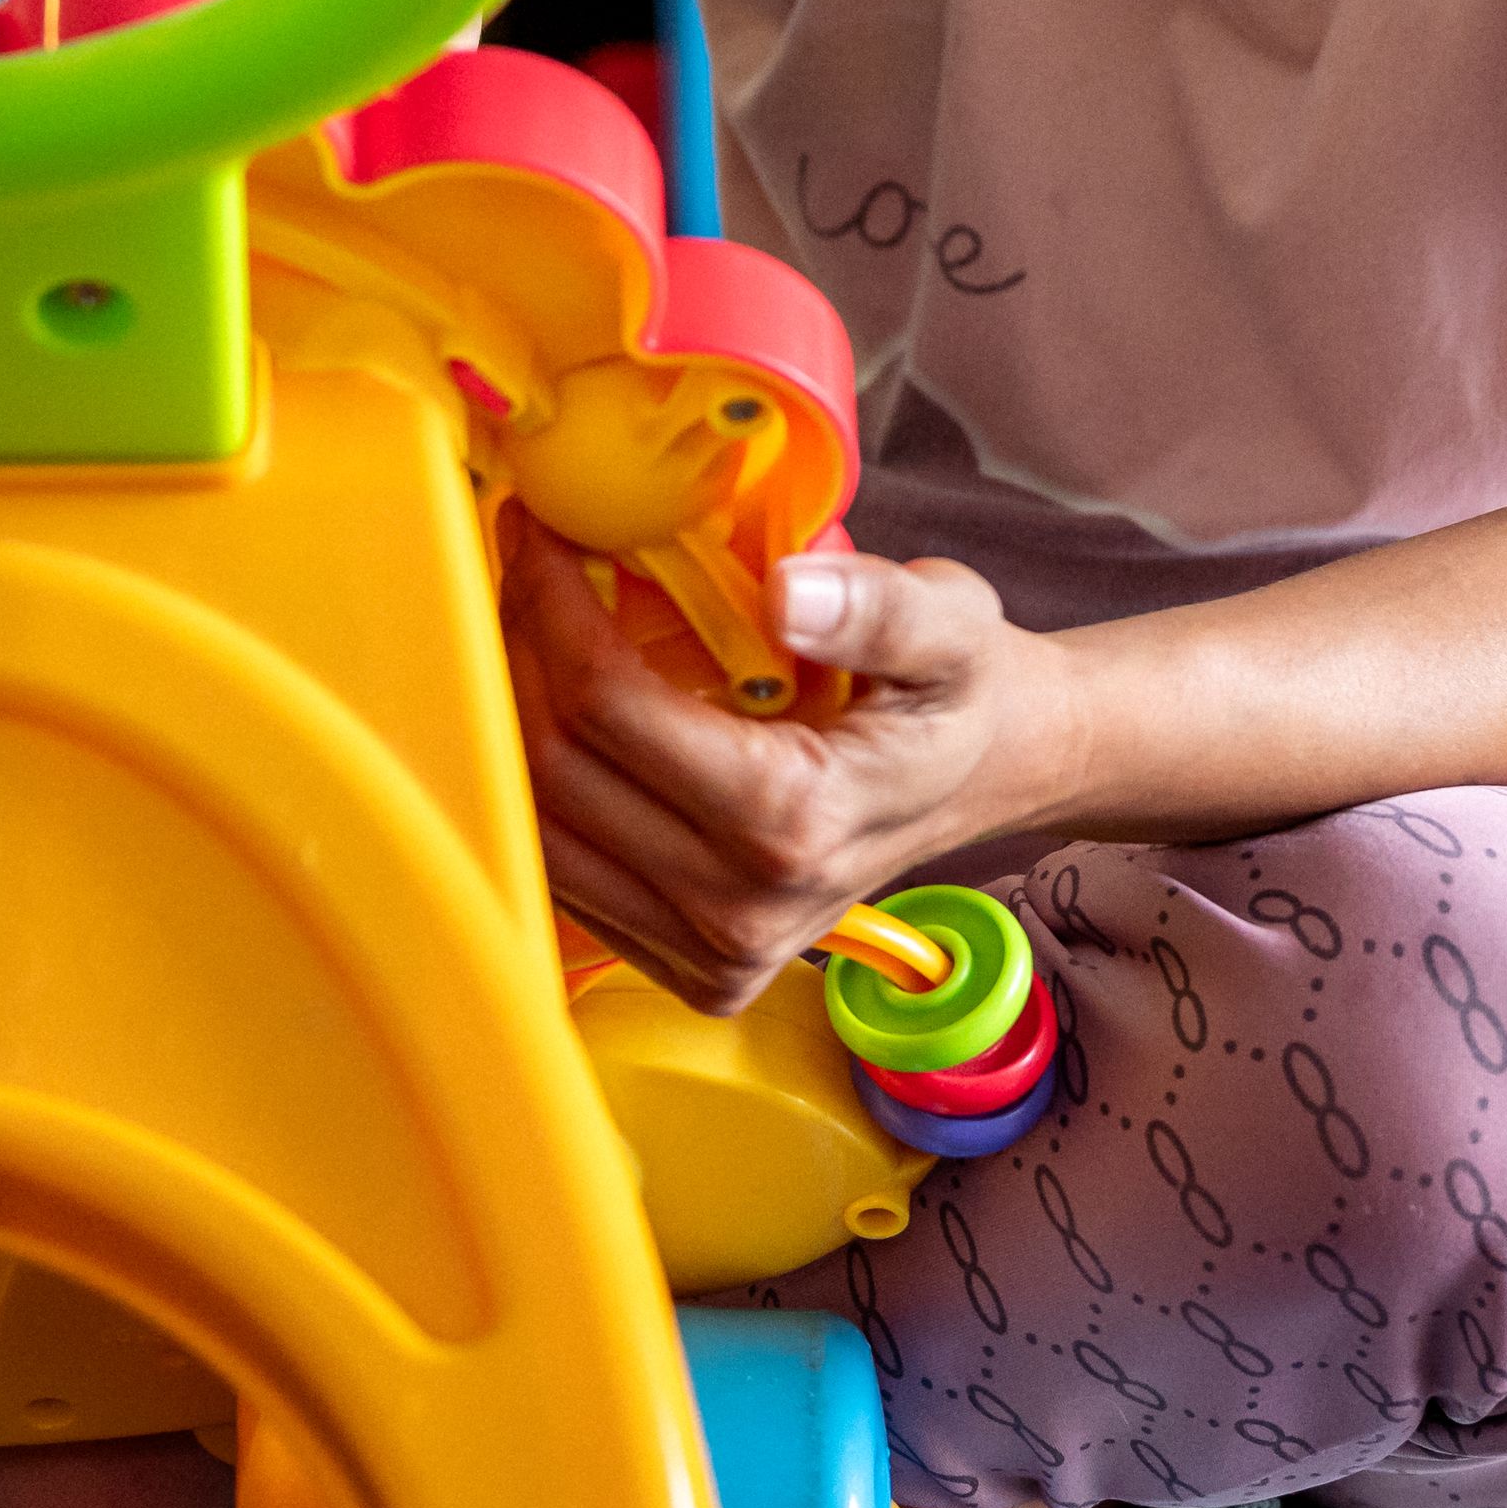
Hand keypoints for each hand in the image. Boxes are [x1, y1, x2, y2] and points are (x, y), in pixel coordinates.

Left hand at [500, 528, 1049, 1009]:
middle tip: (523, 565)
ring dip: (517, 719)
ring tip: (535, 628)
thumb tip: (786, 593)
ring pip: (540, 830)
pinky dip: (548, 790)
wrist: (989, 775)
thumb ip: (877, 607)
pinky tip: (565, 712)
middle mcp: (742, 910)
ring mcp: (716, 955)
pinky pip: (569, 879)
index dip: (551, 608)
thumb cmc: (961, 690)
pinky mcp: (697, 973)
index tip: (540, 534)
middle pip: (556, 769)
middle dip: (519, 651)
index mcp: (793, 821)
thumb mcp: (952, 623)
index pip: (608, 707)